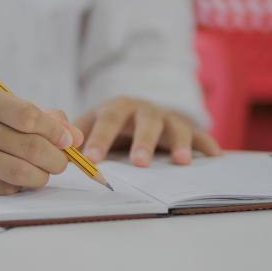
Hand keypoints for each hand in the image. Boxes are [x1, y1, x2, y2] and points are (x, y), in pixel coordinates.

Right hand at [0, 84, 80, 194]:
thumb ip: (37, 115)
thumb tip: (74, 136)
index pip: (28, 116)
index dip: (56, 131)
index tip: (69, 141)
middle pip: (28, 147)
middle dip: (55, 159)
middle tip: (61, 162)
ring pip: (18, 172)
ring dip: (42, 176)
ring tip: (45, 173)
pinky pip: (2, 187)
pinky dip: (19, 186)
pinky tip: (20, 179)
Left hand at [75, 96, 220, 166]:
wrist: (136, 110)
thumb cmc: (109, 123)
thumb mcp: (89, 123)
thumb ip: (74, 132)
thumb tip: (55, 142)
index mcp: (117, 107)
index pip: (107, 120)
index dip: (100, 138)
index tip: (92, 159)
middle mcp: (143, 109)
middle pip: (145, 122)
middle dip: (142, 142)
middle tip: (138, 163)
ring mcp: (167, 117)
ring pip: (175, 127)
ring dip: (179, 143)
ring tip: (181, 162)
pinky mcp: (186, 126)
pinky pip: (199, 134)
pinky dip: (207, 144)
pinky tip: (215, 155)